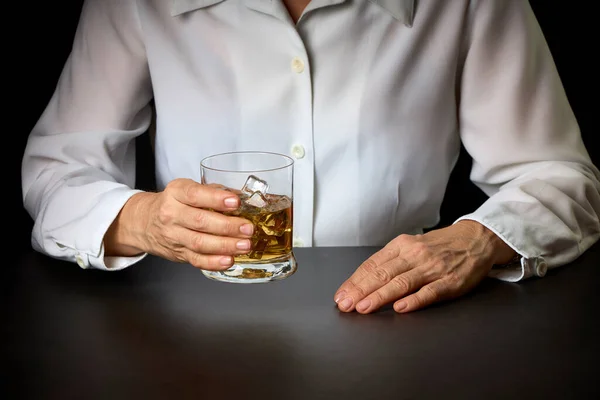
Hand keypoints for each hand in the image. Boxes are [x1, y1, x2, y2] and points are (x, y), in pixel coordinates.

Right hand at [104, 178, 254, 269]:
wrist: (145, 222)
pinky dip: (214, 262)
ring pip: (199, 243)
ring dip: (225, 245)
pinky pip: (196, 260)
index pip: (195, 195)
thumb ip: (213, 191)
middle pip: (200, 222)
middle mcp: (172, 214)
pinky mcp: (178, 253)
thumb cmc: (173, 203)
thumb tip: (243, 196)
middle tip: (247, 228)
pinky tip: (229, 260)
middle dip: (228, 226)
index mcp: (176, 193)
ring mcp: (174, 236)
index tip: (235, 202)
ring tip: (244, 244)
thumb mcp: (187, 189)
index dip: (216, 199)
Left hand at [333, 220, 515, 313]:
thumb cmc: (439, 246)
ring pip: (401, 283)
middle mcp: (415, 255)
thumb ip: (390, 261)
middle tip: (346, 304)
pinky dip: (414, 300)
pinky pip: (430, 292)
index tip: (341, 294)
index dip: (355, 281)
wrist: (476, 239)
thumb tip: (362, 280)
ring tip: (364, 307)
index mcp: (402, 246)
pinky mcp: (450, 282)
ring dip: (380, 296)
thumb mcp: (411, 245)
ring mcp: (433, 269)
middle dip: (361, 291)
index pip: (372, 264)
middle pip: (383, 274)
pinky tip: (400, 308)